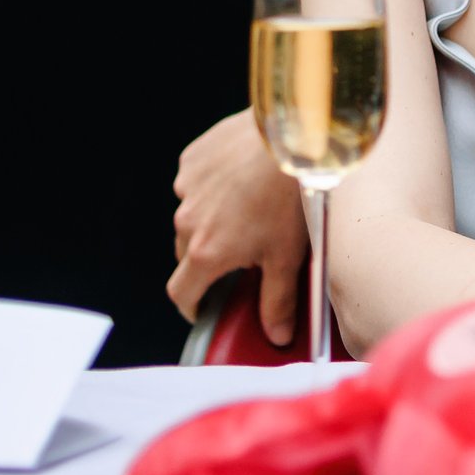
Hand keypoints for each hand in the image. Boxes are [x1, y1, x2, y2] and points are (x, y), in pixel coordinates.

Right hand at [167, 110, 306, 341]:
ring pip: (192, 215)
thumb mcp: (289, 256)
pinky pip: (197, 182)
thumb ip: (278, 300)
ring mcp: (187, 188)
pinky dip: (213, 187)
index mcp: (206, 252)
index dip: (190, 306)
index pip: (181, 293)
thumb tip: (277, 337)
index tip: (202, 308)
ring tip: (248, 210)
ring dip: (210, 220)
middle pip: (186, 254)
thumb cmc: (292, 197)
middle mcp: (187, 222)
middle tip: (239, 256)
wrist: (292, 137)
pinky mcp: (193, 160)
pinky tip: (243, 179)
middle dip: (207, 260)